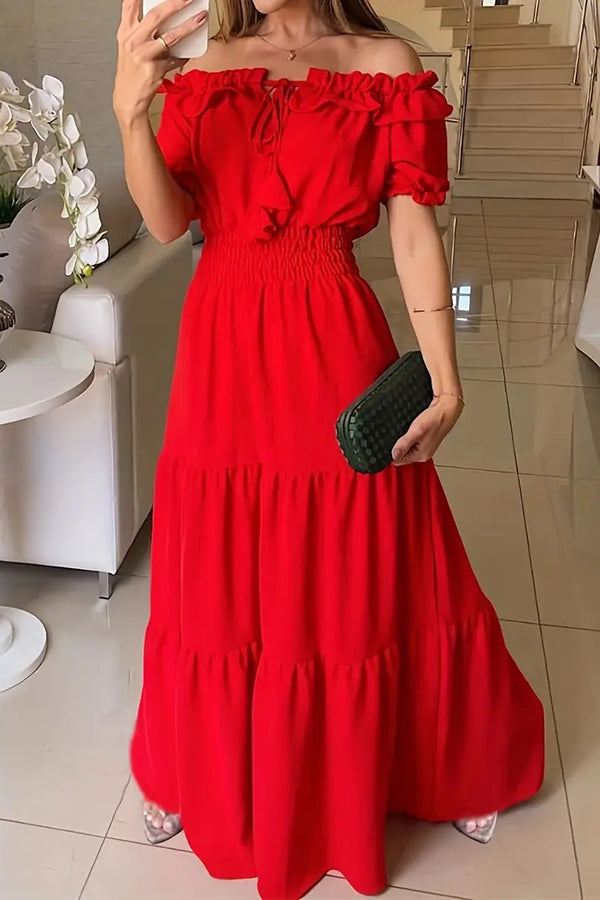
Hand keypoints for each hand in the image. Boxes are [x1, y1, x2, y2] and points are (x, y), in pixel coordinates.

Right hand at [113, 0, 206, 126]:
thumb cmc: (131, 72)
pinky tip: (186, 55)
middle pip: (156, 15)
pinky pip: (175, 59)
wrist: (128, 99)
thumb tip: (165, 16)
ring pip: (171, 36)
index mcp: (126, 32)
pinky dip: (183, 57)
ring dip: (189, 26)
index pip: (130, 4)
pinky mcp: (154, 69)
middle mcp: (133, 41)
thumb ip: (140, 29)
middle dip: (176, 3)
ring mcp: (144, 55)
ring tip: (201, 18)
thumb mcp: (129, 46)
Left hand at [391, 394, 462, 465]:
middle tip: (392, 436)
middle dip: (395, 447)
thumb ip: (403, 445)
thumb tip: (393, 455)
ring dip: (401, 440)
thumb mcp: (415, 432)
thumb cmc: (435, 419)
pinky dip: (407, 435)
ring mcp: (424, 445)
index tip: (384, 445)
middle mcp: (423, 452)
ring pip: (406, 447)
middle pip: (402, 454)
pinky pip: (411, 440)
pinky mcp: (425, 437)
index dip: (390, 454)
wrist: (446, 407)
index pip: (398, 461)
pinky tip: (408, 429)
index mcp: (421, 455)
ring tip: (401, 431)